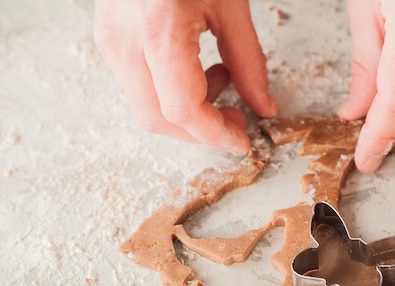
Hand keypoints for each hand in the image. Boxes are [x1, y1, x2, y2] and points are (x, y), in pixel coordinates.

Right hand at [94, 0, 277, 154]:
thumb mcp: (231, 6)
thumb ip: (249, 63)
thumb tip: (263, 108)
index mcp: (158, 30)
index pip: (183, 111)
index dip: (215, 135)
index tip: (241, 141)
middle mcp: (125, 41)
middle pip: (159, 120)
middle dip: (201, 130)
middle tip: (236, 117)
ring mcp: (110, 42)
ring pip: (147, 109)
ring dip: (189, 111)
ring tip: (221, 78)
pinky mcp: (109, 41)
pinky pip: (140, 88)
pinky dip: (173, 93)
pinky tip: (198, 68)